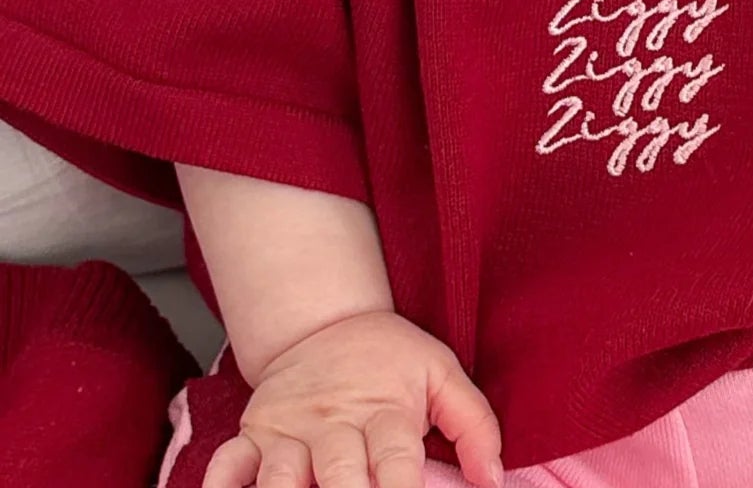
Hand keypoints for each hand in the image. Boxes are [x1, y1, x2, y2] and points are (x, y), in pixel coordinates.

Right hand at [201, 308, 503, 487]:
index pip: (397, 458)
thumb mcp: (440, 373)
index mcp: (384, 410)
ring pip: (280, 476)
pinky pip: (228, 463)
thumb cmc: (388, 358)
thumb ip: (474, 424)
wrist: (327, 320)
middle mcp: (334, 423)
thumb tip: (493, 481)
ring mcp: (289, 430)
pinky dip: (221, 486)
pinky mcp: (253, 434)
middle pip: (339, 471)